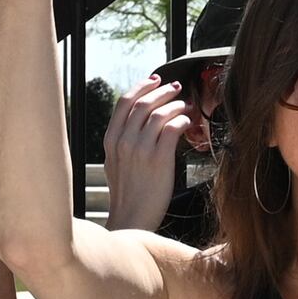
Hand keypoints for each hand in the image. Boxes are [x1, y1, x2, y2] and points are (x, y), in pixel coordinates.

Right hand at [100, 78, 192, 231]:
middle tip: (177, 88)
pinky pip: (173, 128)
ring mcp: (140, 149)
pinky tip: (187, 123)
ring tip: (185, 107)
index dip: (142, 87)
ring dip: (176, 105)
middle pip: (144, 103)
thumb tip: (137, 121)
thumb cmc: (127, 192)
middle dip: (163, 91)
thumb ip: (122, 141)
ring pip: (160, 113)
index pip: (125, 102)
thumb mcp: (114, 162)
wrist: (131, 217)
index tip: (156, 81)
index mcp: (111, 139)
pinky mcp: (159, 159)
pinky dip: (182, 120)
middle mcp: (124, 141)